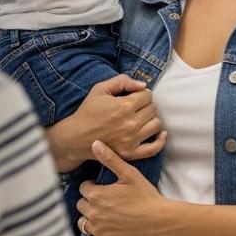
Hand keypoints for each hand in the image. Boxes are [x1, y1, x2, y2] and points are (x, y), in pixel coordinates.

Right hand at [45, 75, 165, 172]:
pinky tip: (160, 133)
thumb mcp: (99, 89)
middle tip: (135, 108)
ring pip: (156, 125)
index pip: (148, 95)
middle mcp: (130, 124)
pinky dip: (160, 140)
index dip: (141, 94)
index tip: (134, 97)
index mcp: (124, 106)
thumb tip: (143, 85)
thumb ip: (122, 81)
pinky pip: (154, 148)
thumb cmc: (87, 111)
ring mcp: (131, 140)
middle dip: (145, 105)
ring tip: (140, 119)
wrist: (75, 137)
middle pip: (152, 109)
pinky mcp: (131, 153)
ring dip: (151, 119)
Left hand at [76, 140, 170, 235]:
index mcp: (97, 194)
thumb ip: (110, 158)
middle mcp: (94, 212)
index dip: (92, 186)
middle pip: (81, 204)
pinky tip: (98, 233)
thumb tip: (95, 143)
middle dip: (90, 201)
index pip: (83, 188)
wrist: (160, 219)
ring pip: (82, 222)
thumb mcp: (129, 174)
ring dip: (88, 218)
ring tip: (102, 216)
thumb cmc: (146, 195)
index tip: (102, 188)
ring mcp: (98, 229)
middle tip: (104, 202)